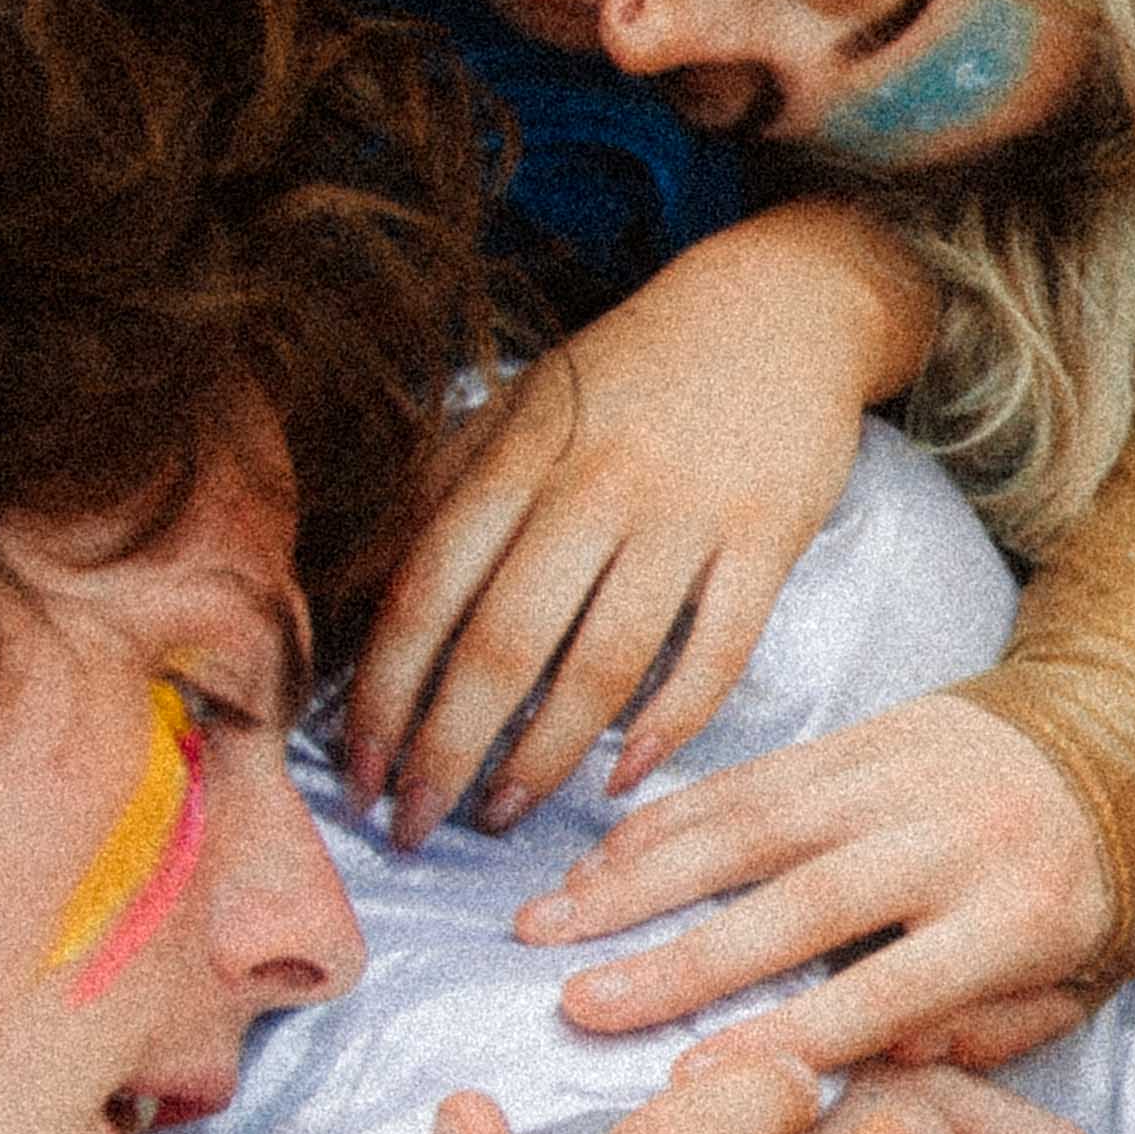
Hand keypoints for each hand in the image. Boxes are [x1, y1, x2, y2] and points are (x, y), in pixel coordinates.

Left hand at [347, 204, 939, 846]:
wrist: (781, 306)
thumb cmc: (633, 371)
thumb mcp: (524, 405)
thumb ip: (448, 489)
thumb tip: (364, 602)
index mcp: (519, 452)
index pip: (427, 592)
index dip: (383, 693)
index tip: (354, 771)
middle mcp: (595, 483)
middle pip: (503, 643)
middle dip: (445, 750)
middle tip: (410, 827)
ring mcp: (686, 514)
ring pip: (603, 664)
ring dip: (543, 757)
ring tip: (503, 815)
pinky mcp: (768, 540)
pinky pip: (715, 654)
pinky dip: (668, 726)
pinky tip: (623, 776)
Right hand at [526, 692, 1112, 1072]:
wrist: (1122, 729)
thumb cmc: (1090, 889)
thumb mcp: (1083, 983)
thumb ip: (990, 1033)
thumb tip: (889, 1058)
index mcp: (1020, 915)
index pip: (892, 987)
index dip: (792, 1033)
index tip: (695, 1078)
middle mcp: (953, 837)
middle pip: (803, 904)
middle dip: (683, 958)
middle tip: (580, 1004)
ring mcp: (899, 774)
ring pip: (753, 826)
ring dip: (641, 877)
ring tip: (549, 925)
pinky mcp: (859, 731)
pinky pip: (749, 777)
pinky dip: (668, 818)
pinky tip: (598, 860)